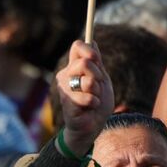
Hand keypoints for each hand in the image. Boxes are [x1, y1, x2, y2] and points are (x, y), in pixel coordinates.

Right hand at [55, 41, 114, 155]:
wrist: (93, 126)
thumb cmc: (97, 102)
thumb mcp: (101, 79)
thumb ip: (97, 62)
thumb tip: (92, 40)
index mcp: (73, 67)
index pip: (77, 46)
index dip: (88, 50)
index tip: (96, 59)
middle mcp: (65, 76)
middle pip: (85, 63)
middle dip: (98, 75)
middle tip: (97, 87)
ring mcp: (64, 89)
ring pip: (88, 81)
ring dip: (97, 92)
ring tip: (93, 100)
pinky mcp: (67, 104)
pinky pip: (88, 98)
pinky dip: (95, 103)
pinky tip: (90, 109)